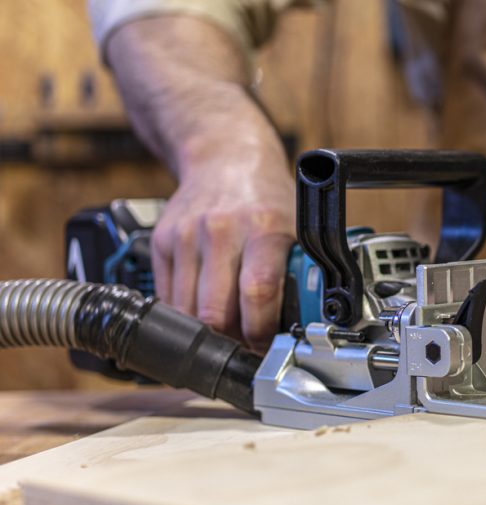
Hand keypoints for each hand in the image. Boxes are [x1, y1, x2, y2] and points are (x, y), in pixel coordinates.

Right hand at [151, 153, 294, 349]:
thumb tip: (305, 324)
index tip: (267, 347)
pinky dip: (184, 315)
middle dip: (231, 341)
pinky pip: (167, 297)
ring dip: (206, 334)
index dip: (261, 333)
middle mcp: (222, 231)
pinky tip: (202, 314)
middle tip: (245, 348)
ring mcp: (186, 236)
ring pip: (187, 312)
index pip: (257, 294)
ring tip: (226, 335)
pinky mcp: (161, 241)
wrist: (223, 156)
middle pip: (216, 312)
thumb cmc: (265, 198)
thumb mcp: (295, 228)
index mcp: (264, 229)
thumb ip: (298, 272)